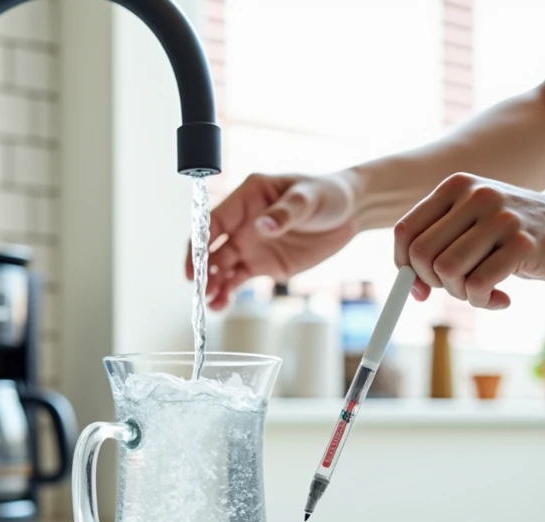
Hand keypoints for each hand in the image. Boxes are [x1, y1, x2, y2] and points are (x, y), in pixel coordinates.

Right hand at [185, 172, 361, 309]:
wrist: (350, 213)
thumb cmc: (328, 193)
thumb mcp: (308, 197)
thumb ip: (286, 212)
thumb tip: (263, 226)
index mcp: (248, 197)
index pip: (215, 220)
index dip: (200, 241)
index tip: (195, 261)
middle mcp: (242, 222)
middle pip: (211, 247)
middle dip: (201, 268)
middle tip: (199, 287)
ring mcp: (250, 245)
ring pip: (221, 268)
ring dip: (212, 285)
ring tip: (211, 303)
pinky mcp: (262, 265)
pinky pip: (238, 281)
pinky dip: (227, 293)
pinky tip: (220, 305)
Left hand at [393, 173, 544, 309]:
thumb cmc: (518, 235)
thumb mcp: (473, 226)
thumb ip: (439, 246)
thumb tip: (408, 288)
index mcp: (456, 186)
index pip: (405, 232)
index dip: (404, 267)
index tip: (421, 288)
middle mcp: (477, 194)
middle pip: (421, 255)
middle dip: (434, 283)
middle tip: (460, 289)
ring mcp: (501, 217)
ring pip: (447, 271)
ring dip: (461, 294)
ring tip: (484, 291)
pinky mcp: (523, 244)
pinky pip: (478, 286)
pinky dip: (483, 301)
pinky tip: (501, 299)